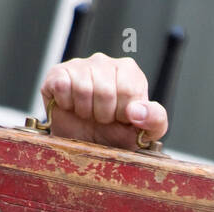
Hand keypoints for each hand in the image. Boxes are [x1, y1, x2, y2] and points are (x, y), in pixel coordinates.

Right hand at [39, 53, 168, 149]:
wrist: (84, 145)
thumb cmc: (116, 135)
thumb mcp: (145, 133)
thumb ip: (155, 120)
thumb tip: (137, 111)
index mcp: (129, 72)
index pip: (128, 89)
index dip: (122, 113)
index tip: (120, 119)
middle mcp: (105, 62)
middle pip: (105, 91)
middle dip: (103, 115)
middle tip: (101, 119)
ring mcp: (80, 65)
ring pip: (83, 88)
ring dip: (84, 111)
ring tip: (87, 114)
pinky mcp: (58, 73)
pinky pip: (61, 85)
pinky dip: (65, 104)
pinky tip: (71, 107)